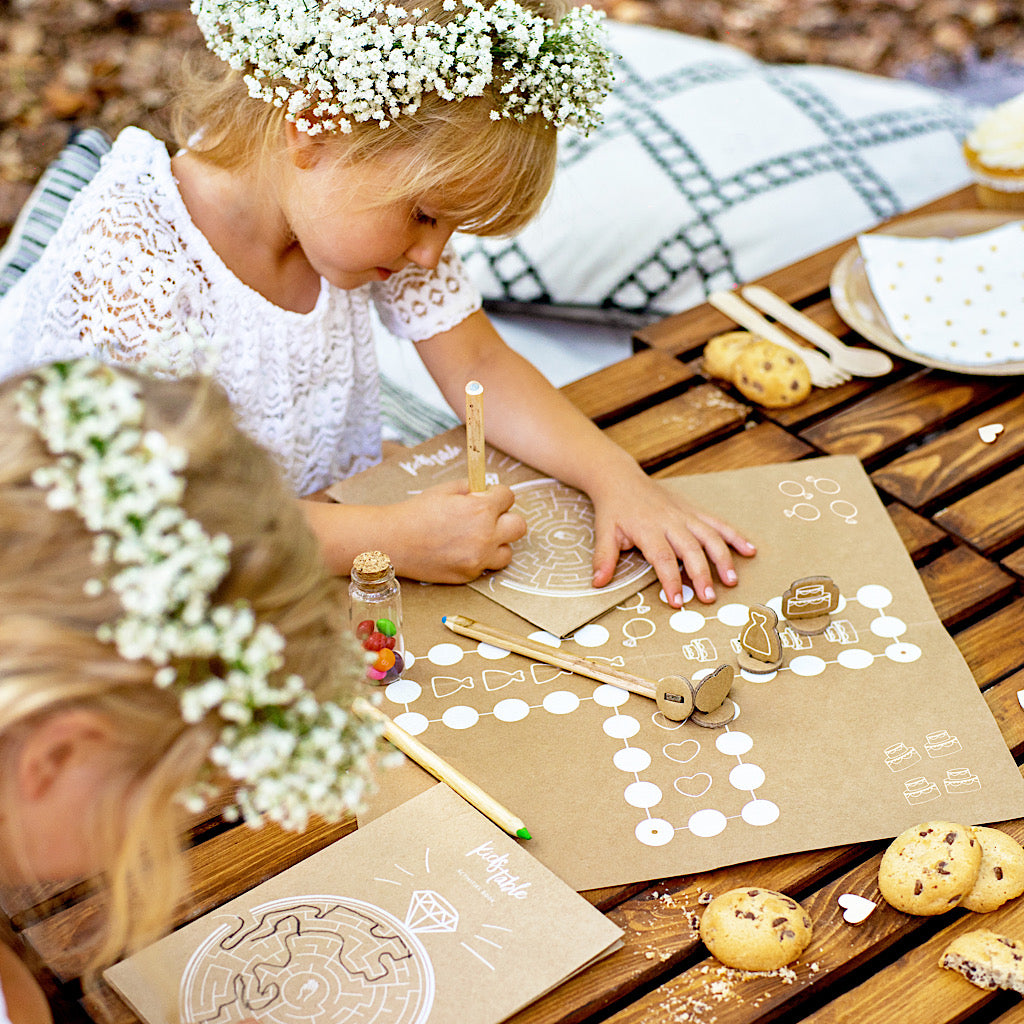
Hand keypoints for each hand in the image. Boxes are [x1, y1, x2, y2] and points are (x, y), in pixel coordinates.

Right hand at [389, 479, 525, 582]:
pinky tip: (461, 551)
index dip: (497, 495)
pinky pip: (486, 566)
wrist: (393, 541)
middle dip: (506, 519)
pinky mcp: (469, 576)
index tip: (488, 497)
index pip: (509, 497)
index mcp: (481, 509)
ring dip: (497, 544)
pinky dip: (479, 559)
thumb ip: (471, 489)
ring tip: (478, 538)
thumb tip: (486, 491)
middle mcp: (485, 536)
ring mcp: (478, 559)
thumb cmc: (416, 512)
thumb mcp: (446, 490)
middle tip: (489, 518)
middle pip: (520, 526)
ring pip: (508, 552)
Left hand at [589, 474, 755, 606]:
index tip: (677, 601)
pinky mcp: (693, 511)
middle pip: (690, 550)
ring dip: (723, 558)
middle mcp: (670, 522)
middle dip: (701, 575)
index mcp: (647, 529)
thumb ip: (604, 558)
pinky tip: (750, 550)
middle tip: (709, 598)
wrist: (621, 478)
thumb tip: (598, 583)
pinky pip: (717, 523)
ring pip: (709, 536)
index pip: (662, 558)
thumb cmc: (614, 509)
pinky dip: (735, 536)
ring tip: (732, 580)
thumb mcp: (603, 532)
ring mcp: (685, 515)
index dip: (670, 581)